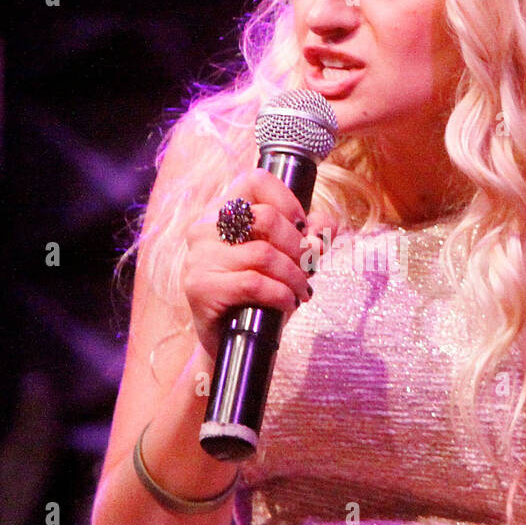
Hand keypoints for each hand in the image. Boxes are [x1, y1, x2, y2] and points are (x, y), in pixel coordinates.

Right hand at [181, 168, 328, 360]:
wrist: (232, 344)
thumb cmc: (258, 298)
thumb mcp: (289, 262)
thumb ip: (309, 239)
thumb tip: (326, 225)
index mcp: (222, 213)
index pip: (255, 180)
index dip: (288, 200)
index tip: (302, 227)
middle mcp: (205, 229)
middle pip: (265, 217)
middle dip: (298, 245)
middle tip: (308, 267)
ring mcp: (199, 258)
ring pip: (264, 253)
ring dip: (294, 275)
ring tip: (301, 291)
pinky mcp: (200, 287)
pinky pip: (253, 282)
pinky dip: (280, 293)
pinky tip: (288, 303)